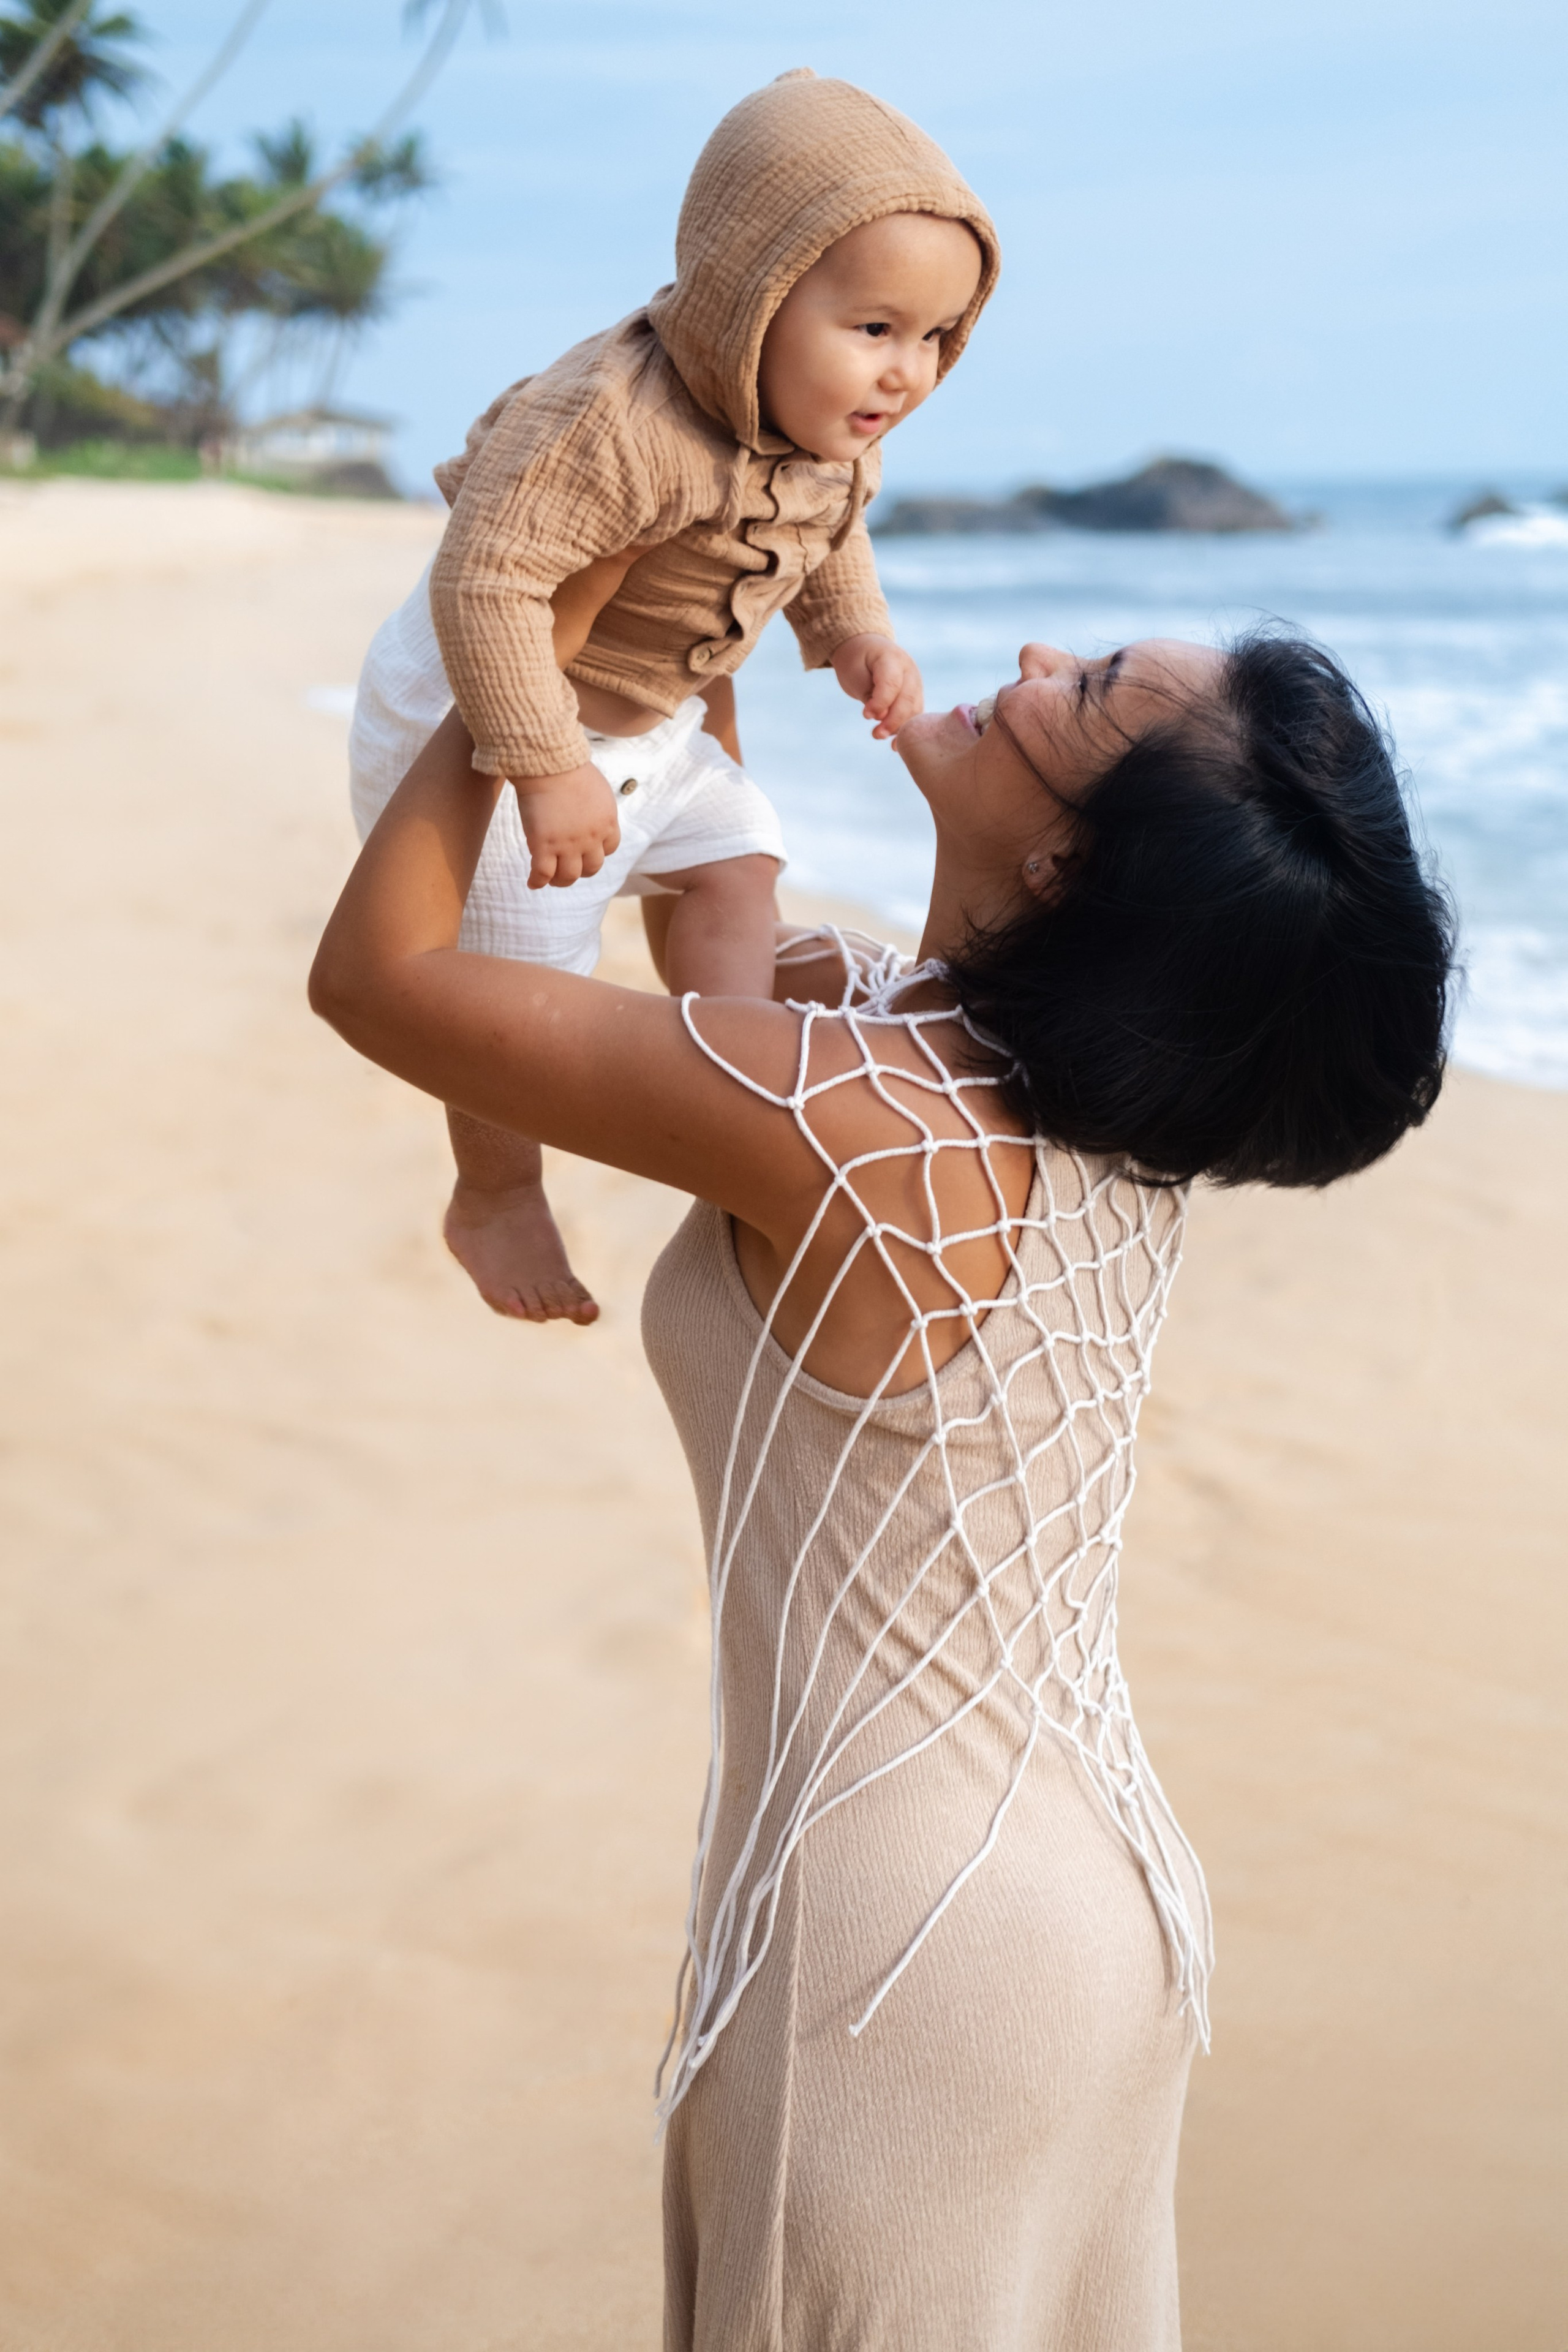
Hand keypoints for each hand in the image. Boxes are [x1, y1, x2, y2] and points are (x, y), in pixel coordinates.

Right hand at [510, 761, 620, 887]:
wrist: (550, 764)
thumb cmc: (569, 768)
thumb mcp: (597, 789)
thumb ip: (596, 807)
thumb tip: (587, 812)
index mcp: (608, 823)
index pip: (609, 849)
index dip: (596, 852)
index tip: (586, 851)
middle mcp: (591, 839)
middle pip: (592, 868)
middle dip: (581, 871)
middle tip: (568, 869)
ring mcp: (567, 845)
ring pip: (568, 876)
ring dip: (560, 881)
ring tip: (551, 879)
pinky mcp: (544, 846)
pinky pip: (543, 874)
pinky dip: (537, 882)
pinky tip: (532, 883)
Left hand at [829, 634, 923, 740]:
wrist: (866, 649)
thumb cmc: (857, 661)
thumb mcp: (855, 673)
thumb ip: (869, 693)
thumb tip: (882, 717)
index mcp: (892, 658)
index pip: (892, 684)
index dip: (881, 703)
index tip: (866, 715)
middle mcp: (909, 669)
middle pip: (907, 699)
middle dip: (892, 721)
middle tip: (876, 734)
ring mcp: (915, 682)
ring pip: (914, 709)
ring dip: (899, 728)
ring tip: (880, 737)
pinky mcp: (916, 695)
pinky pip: (915, 715)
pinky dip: (905, 730)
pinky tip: (895, 745)